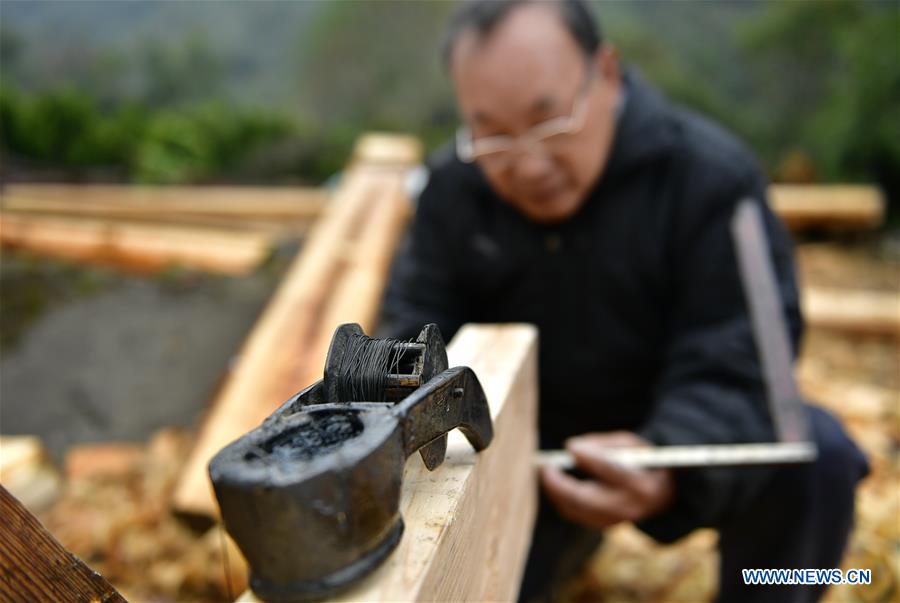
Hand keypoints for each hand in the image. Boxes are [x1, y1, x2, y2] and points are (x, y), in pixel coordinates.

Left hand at [541, 431, 674, 528]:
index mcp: (642, 485)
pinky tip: (556, 484)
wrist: (661, 493)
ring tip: (547, 472)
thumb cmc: (643, 462)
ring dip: (557, 491)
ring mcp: (616, 521)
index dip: (590, 458)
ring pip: (577, 509)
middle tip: (546, 466)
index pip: (612, 471)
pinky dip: (562, 499)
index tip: (571, 447)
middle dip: (561, 483)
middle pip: (586, 499)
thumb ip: (604, 445)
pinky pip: (577, 514)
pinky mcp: (604, 525)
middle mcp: (629, 508)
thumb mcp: (632, 445)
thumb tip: (572, 448)